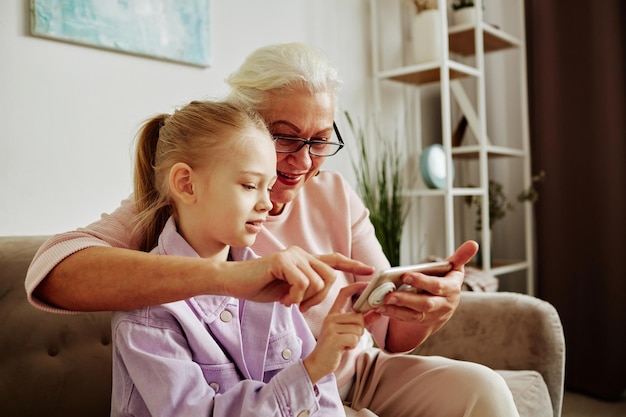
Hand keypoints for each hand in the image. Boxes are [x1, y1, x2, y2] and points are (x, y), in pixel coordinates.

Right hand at [225, 247, 374, 310]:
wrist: (234, 282)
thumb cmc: (259, 286)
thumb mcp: (288, 288)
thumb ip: (306, 286)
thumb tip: (323, 290)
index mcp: (304, 259)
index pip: (334, 259)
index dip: (353, 264)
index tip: (371, 270)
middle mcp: (301, 254)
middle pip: (330, 277)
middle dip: (320, 298)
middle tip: (301, 306)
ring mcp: (292, 255)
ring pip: (317, 283)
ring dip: (304, 300)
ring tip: (287, 302)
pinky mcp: (283, 261)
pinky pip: (302, 284)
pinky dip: (294, 298)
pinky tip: (282, 300)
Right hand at [303, 282, 367, 383]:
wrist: (318, 363)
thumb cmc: (334, 347)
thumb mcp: (347, 331)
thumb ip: (362, 322)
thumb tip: (378, 313)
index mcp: (333, 313)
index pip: (344, 293)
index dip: (356, 286)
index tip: (368, 284)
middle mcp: (330, 317)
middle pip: (358, 317)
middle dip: (359, 330)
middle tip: (348, 338)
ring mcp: (330, 327)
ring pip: (358, 328)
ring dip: (355, 339)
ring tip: (344, 343)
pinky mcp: (333, 338)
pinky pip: (354, 339)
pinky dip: (352, 346)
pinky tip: (342, 348)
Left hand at [379, 240, 477, 351]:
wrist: (446, 305)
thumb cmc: (446, 280)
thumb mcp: (454, 269)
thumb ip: (460, 257)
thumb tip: (473, 243)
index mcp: (452, 289)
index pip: (437, 286)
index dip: (422, 282)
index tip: (405, 275)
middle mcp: (444, 305)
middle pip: (425, 303)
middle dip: (407, 299)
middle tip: (389, 294)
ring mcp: (433, 315)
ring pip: (415, 314)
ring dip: (397, 309)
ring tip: (382, 301)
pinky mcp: (423, 322)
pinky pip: (407, 320)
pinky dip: (394, 314)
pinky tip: (381, 308)